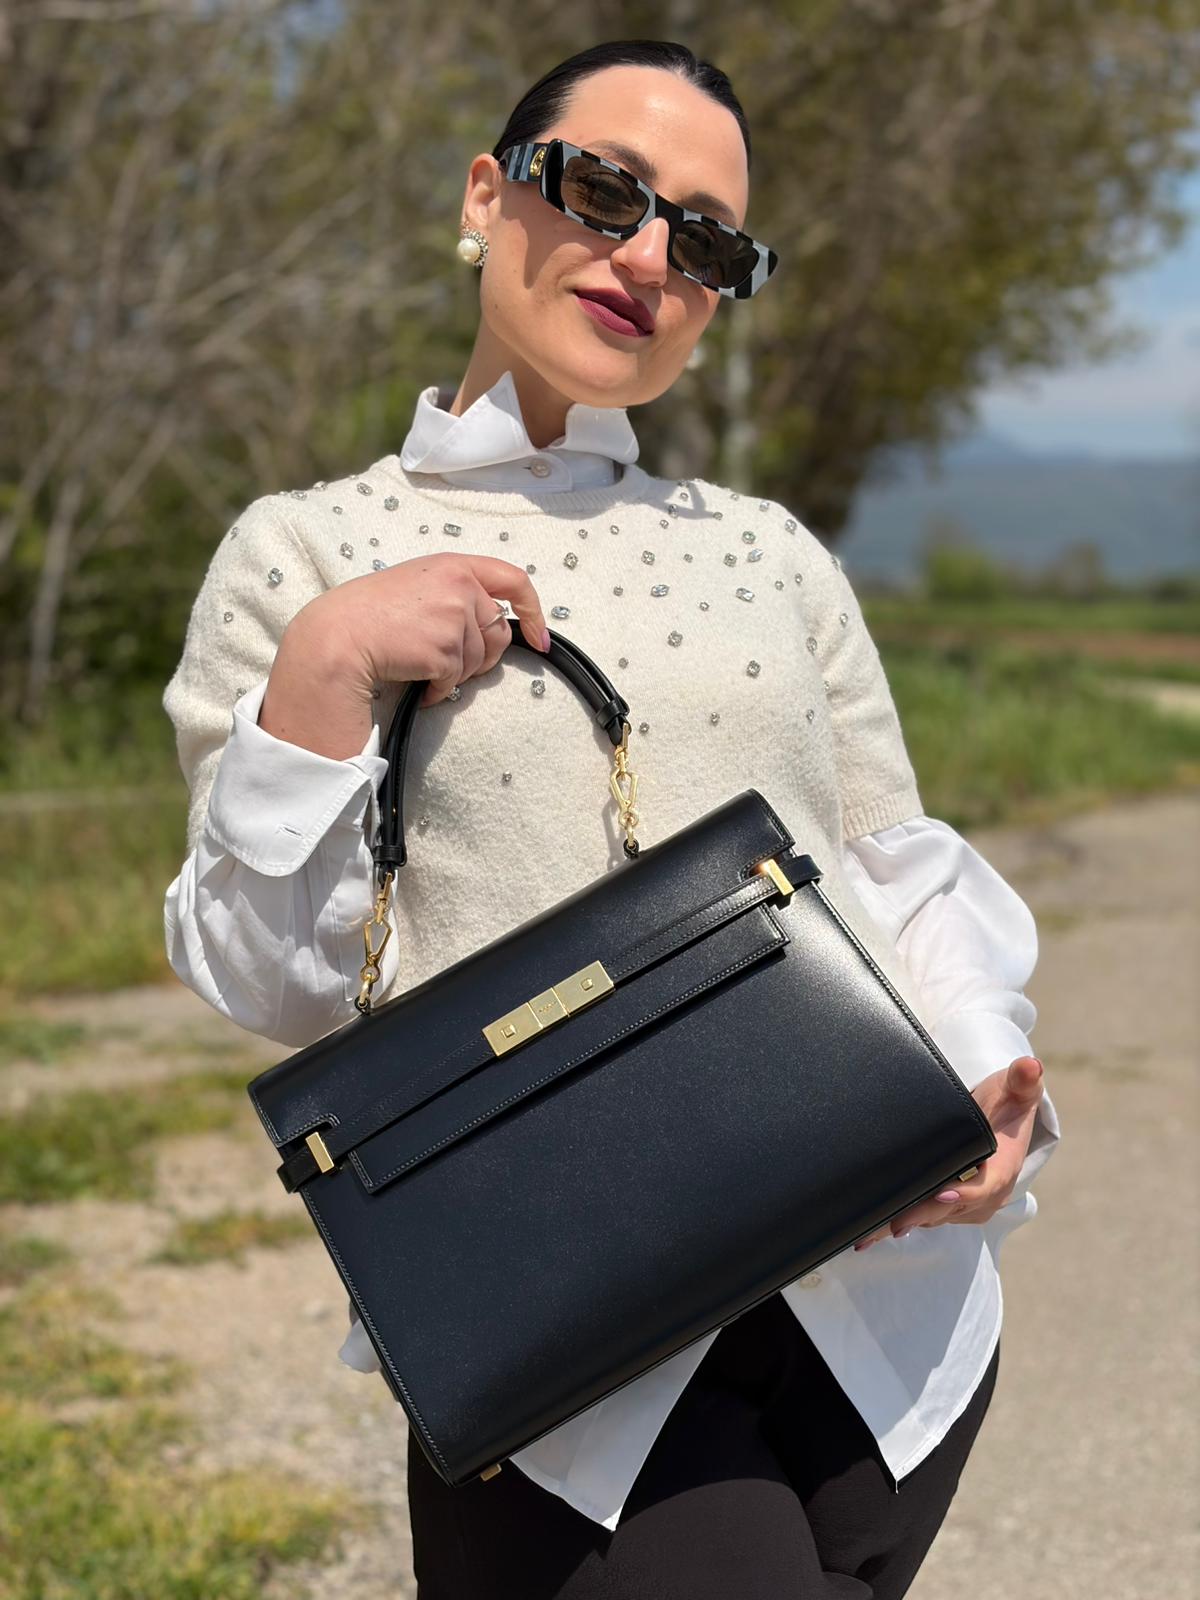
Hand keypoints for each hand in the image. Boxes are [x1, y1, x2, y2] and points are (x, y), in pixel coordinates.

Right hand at [260, 552, 551, 758]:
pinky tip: (418, 684)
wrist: (339, 635)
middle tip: (450, 664)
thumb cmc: (372, 613)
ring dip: (455, 674)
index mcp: (455, 565)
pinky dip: (439, 689)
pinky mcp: (444, 648)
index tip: (540, 639)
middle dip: (482, 656)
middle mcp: (460, 585)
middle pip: (498, 632)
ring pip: (479, 660)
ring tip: (422, 666)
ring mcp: (454, 616)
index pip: (514, 580)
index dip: (533, 612)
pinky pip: (456, 681)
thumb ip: (457, 595)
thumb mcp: (420, 585)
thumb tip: (494, 624)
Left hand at [854, 1056, 1045, 1249]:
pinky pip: (921, 1217)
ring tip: (868, 1234)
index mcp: (1002, 1171)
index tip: (943, 1193)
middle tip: (892, 1223)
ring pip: (931, 1217)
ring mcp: (963, 1206)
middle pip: (949, 1208)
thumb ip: (1022, 1079)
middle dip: (921, 1215)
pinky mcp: (944, 1208)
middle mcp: (984, 1196)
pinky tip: (866, 1234)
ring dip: (902, 1222)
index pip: (985, 1187)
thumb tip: (1030, 1066)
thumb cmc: (1006, 1105)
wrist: (1000, 1124)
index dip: (965, 1193)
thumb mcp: (1015, 1089)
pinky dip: (896, 1221)